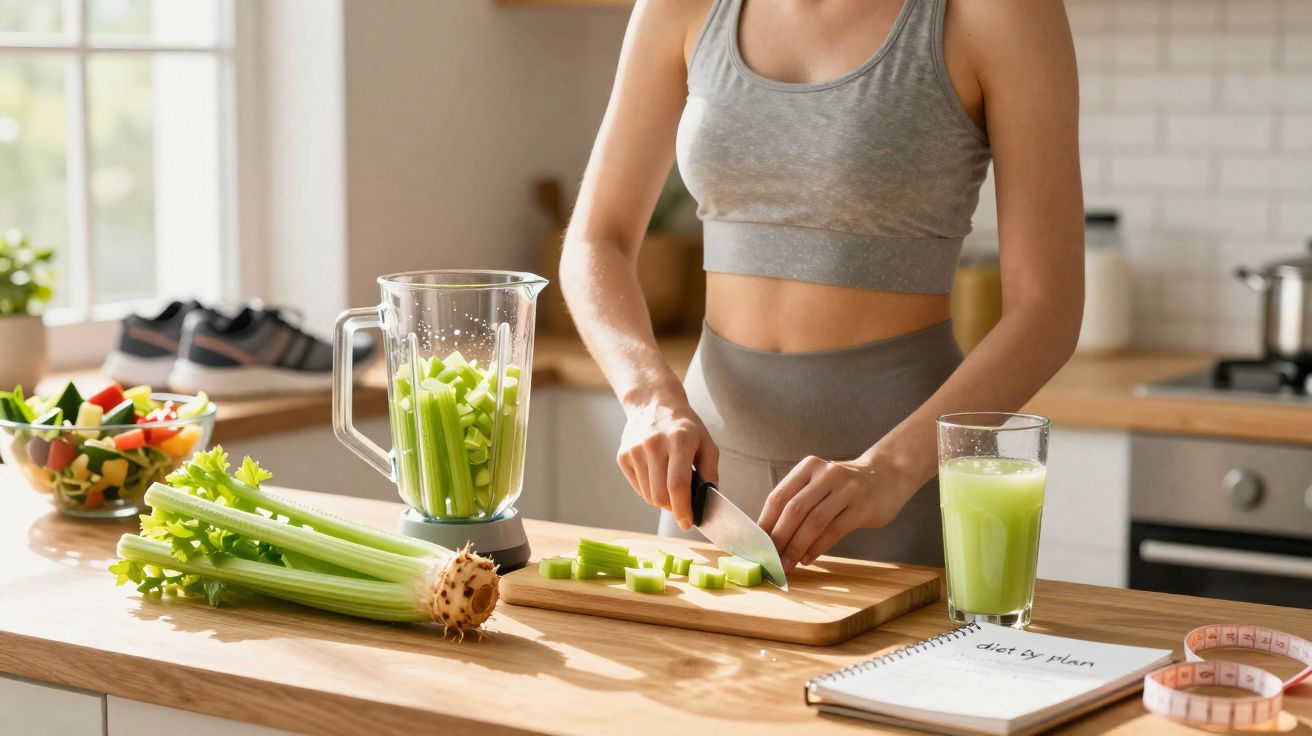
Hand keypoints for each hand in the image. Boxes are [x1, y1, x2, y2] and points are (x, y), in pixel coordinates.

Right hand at [617, 400, 718, 530]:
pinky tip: (657, 475)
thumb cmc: (684, 426)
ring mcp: (635, 450)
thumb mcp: (706, 443)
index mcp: (679, 441)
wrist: (653, 403)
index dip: (683, 509)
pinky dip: (649, 490)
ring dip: (661, 499)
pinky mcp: (623, 456)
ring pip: (648, 496)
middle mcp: (653, 444)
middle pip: (660, 495)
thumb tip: (708, 500)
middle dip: (673, 508)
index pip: (678, 484)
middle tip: (682, 505)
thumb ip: (710, 472)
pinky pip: (638, 488)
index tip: (687, 523)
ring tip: (669, 483)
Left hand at [757, 455, 916, 569]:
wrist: (888, 475)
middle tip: (769, 559)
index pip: (779, 496)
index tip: (755, 545)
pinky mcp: (862, 507)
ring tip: (786, 564)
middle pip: (794, 510)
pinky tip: (807, 559)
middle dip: (778, 538)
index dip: (765, 523)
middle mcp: (826, 475)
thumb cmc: (845, 486)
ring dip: (796, 547)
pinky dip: (817, 548)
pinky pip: (834, 531)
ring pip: (814, 522)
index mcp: (809, 467)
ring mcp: (846, 490)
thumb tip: (769, 535)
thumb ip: (798, 501)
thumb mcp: (820, 483)